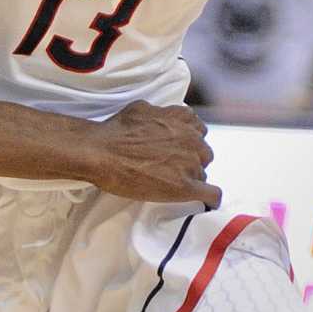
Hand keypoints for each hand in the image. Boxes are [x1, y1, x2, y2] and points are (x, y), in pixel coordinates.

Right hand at [78, 101, 220, 207]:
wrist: (102, 153)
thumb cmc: (115, 132)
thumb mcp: (141, 108)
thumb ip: (160, 113)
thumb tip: (162, 116)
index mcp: (182, 120)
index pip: (198, 130)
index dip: (188, 142)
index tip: (178, 149)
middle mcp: (190, 139)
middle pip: (203, 153)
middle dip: (191, 160)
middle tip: (170, 167)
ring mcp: (189, 163)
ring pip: (202, 173)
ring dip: (190, 178)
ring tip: (171, 184)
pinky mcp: (184, 186)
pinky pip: (210, 194)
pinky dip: (210, 199)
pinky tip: (206, 203)